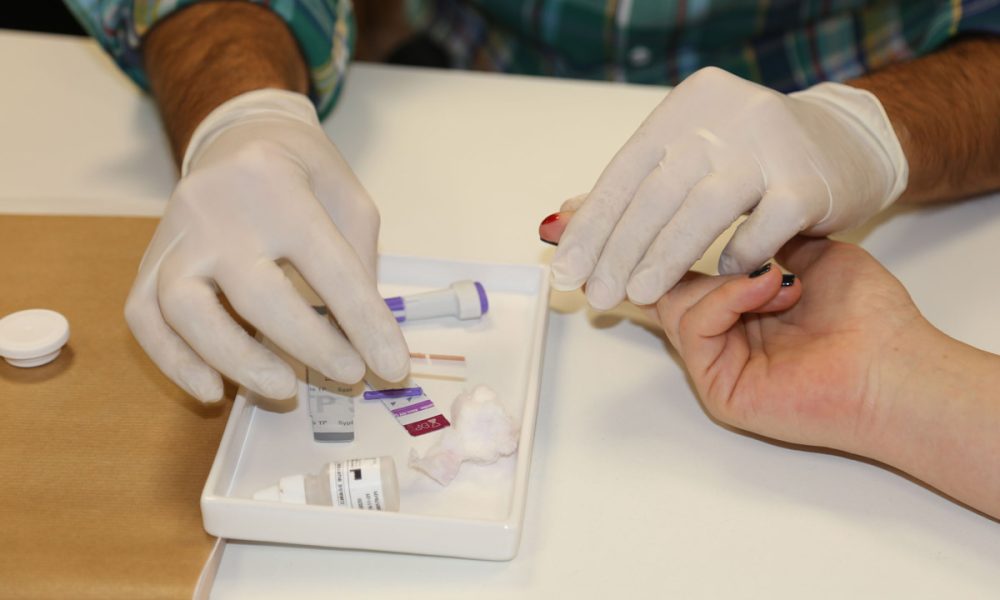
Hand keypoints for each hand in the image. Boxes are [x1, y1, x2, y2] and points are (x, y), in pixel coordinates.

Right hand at [125, 90, 408, 401]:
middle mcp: (218, 208)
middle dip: (309, 344)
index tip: (392, 367)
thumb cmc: (302, 171)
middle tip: (348, 374)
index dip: (365, 323)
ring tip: (282, 388)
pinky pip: (144, 316)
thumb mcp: (348, 198)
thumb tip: (364, 339)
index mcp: (280, 186)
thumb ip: (358, 261)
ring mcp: (175, 234)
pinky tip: (212, 390)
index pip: (330, 266)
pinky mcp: (149, 258)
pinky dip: (174, 361)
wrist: (238, 134)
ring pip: (185, 309)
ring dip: (235, 359)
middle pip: (257, 292)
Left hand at [549, 66, 907, 308]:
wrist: (849, 143)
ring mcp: (772, 144)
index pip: (626, 171)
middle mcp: (727, 116)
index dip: (592, 225)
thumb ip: (629, 191)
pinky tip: (718, 280)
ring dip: (665, 258)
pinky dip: (737, 258)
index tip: (566, 269)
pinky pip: (764, 228)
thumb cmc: (753, 159)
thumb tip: (559, 226)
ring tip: (639, 296)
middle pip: (658, 191)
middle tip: (596, 293)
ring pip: (704, 208)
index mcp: (687, 108)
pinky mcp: (810, 180)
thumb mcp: (687, 159)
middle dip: (620, 250)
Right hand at [651, 237, 924, 455]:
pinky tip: (768, 286)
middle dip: (702, 260)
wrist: (897, 366)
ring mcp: (719, 367)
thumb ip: (772, 239)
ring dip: (726, 280)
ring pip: (674, 305)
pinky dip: (724, 298)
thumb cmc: (871, 317)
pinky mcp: (719, 389)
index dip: (686, 248)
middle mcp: (725, 342)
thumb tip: (745, 216)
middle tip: (758, 258)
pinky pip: (693, 329)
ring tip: (779, 279)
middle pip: (668, 290)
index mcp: (743, 315)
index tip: (697, 214)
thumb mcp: (817, 255)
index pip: (686, 279)